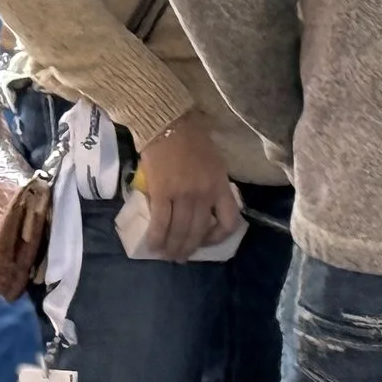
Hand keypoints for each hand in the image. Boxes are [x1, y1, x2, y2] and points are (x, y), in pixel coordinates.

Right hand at [136, 117, 238, 259]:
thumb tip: (203, 209)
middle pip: (200, 230)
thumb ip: (212, 186)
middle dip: (189, 247)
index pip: (228, 220)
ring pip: (180, 230)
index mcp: (221, 185)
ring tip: (167, 255)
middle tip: (181, 257)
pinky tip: (153, 245)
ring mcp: (183, 194)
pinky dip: (157, 237)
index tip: (207, 242)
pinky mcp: (161, 193)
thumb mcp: (214, 163)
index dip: (218, 237)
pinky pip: (160, 222)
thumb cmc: (192, 139)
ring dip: (173, 246)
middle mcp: (205, 193)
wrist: (169, 124)